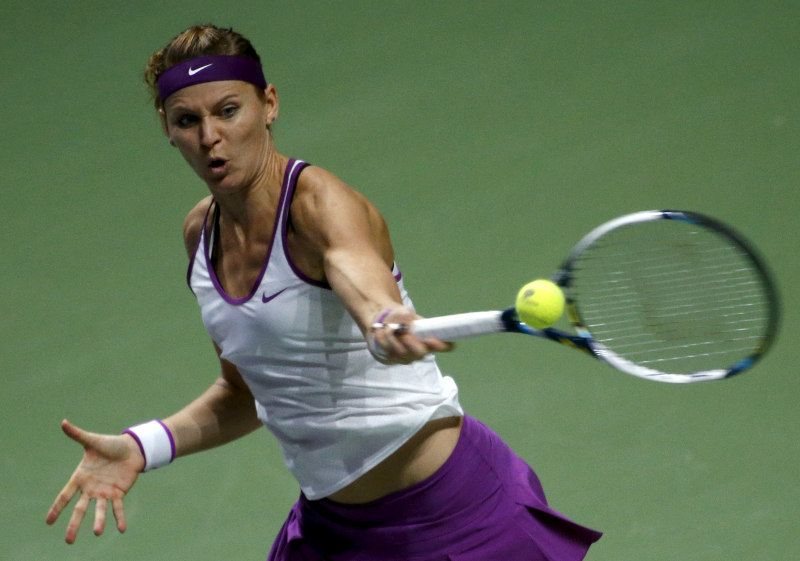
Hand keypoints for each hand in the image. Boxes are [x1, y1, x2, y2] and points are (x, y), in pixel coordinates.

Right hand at [46, 419, 144, 543]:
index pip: (66, 495)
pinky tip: (121, 528)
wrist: (131, 448)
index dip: (57, 508)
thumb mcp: (92, 440)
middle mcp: (91, 489)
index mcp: (81, 478)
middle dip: (74, 524)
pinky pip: (118, 508)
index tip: (49, 521)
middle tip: (68, 540)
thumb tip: (63, 422)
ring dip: (99, 521)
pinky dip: (119, 518)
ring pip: (100, 510)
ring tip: (97, 532)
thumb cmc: (110, 445)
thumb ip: (78, 434)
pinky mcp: (118, 493)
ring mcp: (104, 493)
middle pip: (80, 509)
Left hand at [369, 306, 453, 363]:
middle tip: (404, 333)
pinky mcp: (392, 359)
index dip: (442, 345)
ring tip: (387, 326)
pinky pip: (387, 352)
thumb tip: (406, 327)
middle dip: (411, 343)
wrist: (383, 322)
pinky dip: (382, 339)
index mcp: (430, 339)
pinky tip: (380, 331)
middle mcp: (420, 351)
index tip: (430, 339)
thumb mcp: (405, 312)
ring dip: (392, 337)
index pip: (446, 346)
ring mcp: (406, 357)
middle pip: (420, 354)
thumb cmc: (400, 318)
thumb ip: (407, 318)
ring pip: (401, 352)